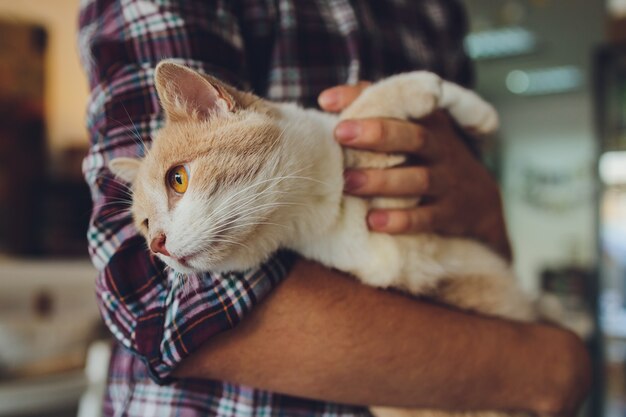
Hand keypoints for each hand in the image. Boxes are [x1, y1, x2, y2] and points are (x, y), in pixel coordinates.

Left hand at [319, 83, 511, 259]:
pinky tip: (374, 221)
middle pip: (414, 136)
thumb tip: (326, 99)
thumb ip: (372, 105)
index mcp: (428, 122)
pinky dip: (402, 220)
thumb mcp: (412, 127)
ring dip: (382, 181)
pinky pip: (427, 217)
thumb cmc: (428, 155)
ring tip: (349, 183)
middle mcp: (440, 148)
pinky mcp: (449, 213)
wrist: (478, 199)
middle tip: (340, 134)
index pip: (400, 101)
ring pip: (418, 178)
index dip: (365, 98)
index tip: (329, 104)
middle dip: (378, 133)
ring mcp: (447, 181)